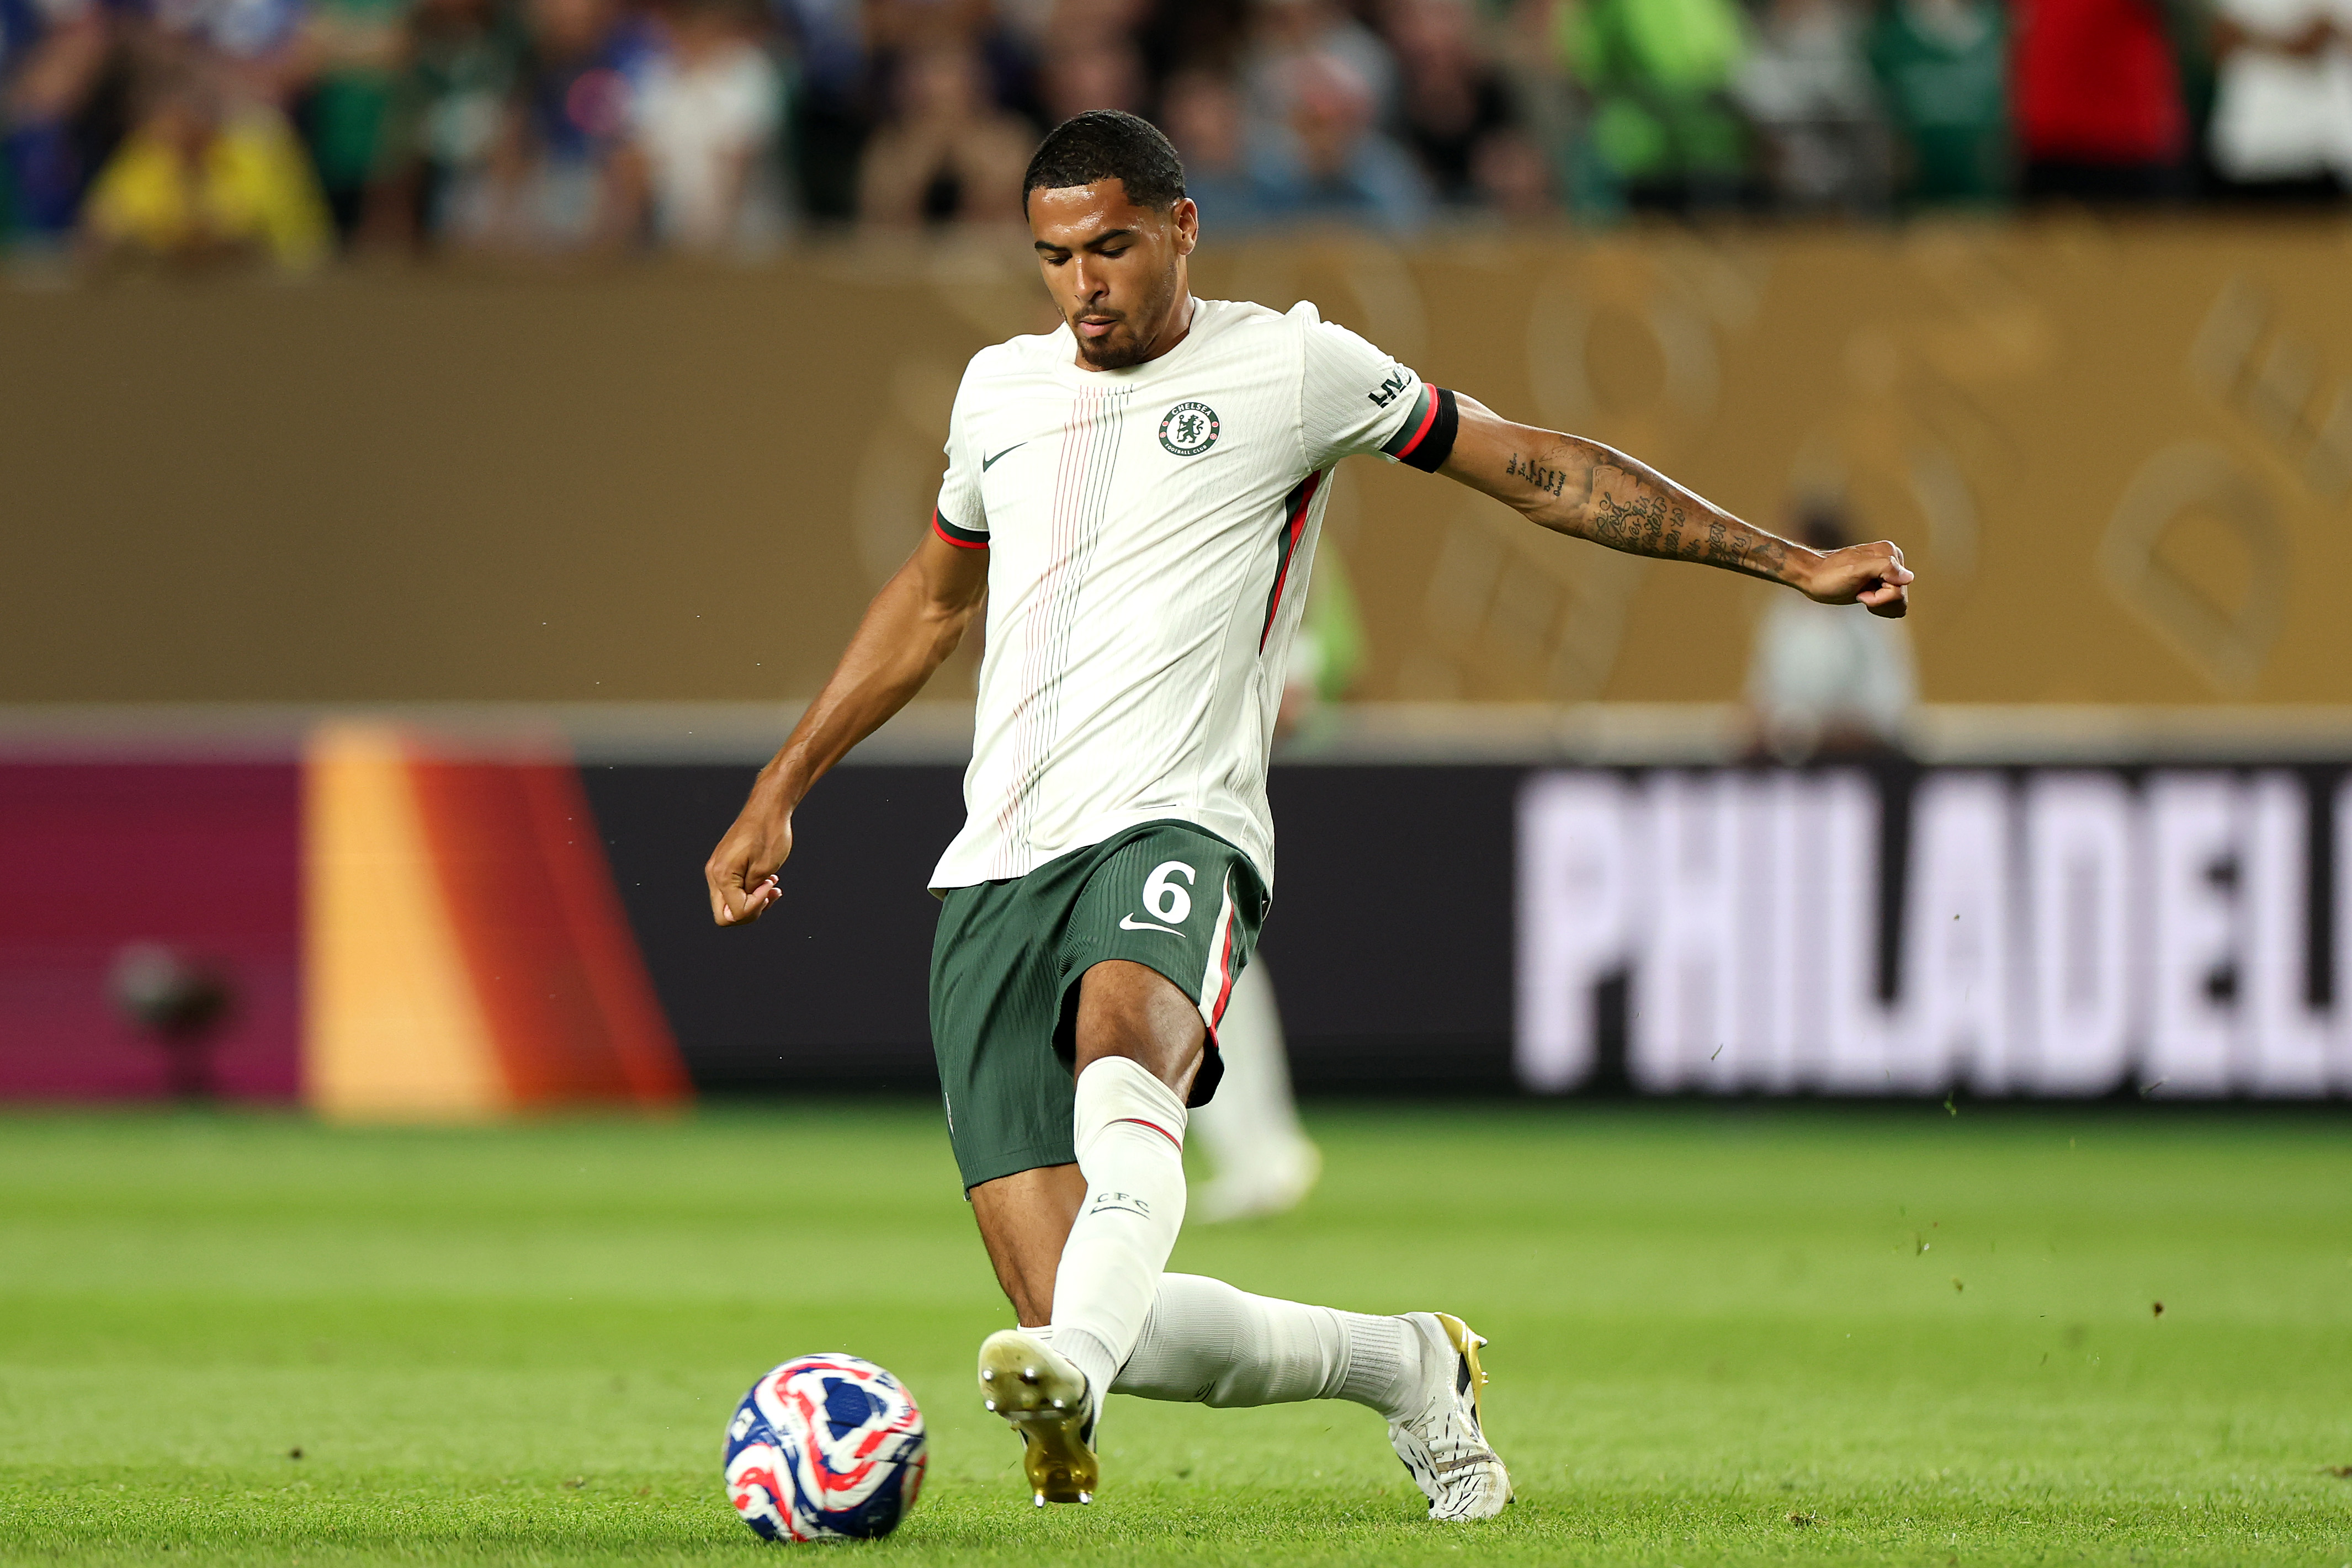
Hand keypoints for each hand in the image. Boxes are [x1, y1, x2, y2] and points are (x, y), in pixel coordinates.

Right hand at [705, 793, 792, 925]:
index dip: (756, 906)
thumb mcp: (765, 869)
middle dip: (749, 911)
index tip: (770, 886)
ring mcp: (716, 869)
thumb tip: (743, 908)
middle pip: (724, 914)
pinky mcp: (723, 864)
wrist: (767, 807)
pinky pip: (732, 888)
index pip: (735, 913)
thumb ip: (752, 893)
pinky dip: (748, 890)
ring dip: (751, 901)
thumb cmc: (769, 833)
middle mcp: (714, 874)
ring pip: (729, 902)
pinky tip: (766, 881)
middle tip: (769, 895)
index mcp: (722, 875)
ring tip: (772, 887)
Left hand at [1800, 540, 1912, 617]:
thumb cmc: (1829, 575)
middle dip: (1878, 601)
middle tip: (1858, 592)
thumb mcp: (1855, 570)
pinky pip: (1893, 605)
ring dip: (1878, 604)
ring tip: (1859, 594)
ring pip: (1898, 603)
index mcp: (1891, 554)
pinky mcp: (1881, 584)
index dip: (1880, 597)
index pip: (1900, 588)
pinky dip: (1878, 606)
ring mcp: (1888, 574)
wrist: (1811, 577)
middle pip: (1900, 597)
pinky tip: (1863, 597)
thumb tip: (1908, 578)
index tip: (1860, 590)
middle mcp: (1893, 562)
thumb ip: (1883, 568)